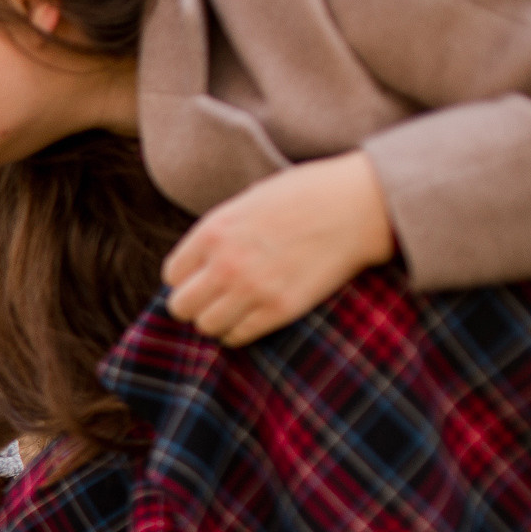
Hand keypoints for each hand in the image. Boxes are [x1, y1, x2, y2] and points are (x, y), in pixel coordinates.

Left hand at [163, 150, 394, 345]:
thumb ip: (220, 230)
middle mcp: (225, 264)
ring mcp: (252, 290)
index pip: (172, 274)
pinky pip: (238, 336)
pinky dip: (238, 331)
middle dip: (193, 303)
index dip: (185, 278)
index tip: (200, 277)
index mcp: (213, 231)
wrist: (358, 206)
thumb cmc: (307, 195)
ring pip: (206, 326)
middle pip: (181, 306)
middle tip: (212, 298)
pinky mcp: (280, 310)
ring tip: (232, 309)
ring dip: (215, 320)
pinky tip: (250, 317)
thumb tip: (201, 258)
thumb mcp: (249, 201)